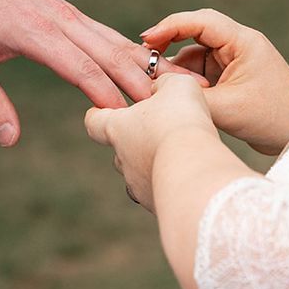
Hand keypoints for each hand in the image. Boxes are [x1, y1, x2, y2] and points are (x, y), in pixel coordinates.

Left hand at [0, 0, 204, 145]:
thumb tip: (9, 140)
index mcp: (36, 33)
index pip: (82, 68)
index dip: (108, 95)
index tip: (130, 121)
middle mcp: (60, 20)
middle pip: (111, 53)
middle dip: (141, 82)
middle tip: (171, 108)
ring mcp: (67, 13)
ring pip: (115, 40)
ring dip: (145, 64)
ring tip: (176, 86)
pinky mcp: (67, 11)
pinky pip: (106, 32)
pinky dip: (131, 50)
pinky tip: (147, 65)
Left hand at [84, 74, 215, 211]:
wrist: (194, 174)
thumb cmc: (181, 123)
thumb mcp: (177, 87)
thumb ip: (165, 83)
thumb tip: (162, 87)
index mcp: (118, 128)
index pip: (94, 121)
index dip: (98, 114)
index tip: (105, 109)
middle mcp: (122, 159)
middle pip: (120, 150)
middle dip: (136, 142)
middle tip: (160, 131)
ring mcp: (138, 185)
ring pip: (141, 173)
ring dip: (157, 164)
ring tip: (182, 155)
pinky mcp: (157, 205)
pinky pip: (161, 192)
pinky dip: (173, 184)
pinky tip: (193, 176)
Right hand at [141, 9, 288, 154]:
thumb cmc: (272, 116)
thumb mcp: (226, 109)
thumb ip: (189, 97)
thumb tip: (154, 92)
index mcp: (242, 41)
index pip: (199, 22)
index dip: (169, 27)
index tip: (146, 39)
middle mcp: (235, 44)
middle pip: (191, 33)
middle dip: (166, 46)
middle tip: (143, 62)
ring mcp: (229, 59)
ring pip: (190, 55)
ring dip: (174, 70)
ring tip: (158, 90)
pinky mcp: (225, 74)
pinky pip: (195, 71)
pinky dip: (183, 81)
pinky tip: (171, 96)